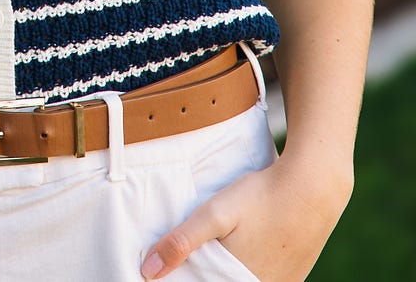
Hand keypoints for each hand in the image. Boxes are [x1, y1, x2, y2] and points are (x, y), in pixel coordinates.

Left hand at [140, 155, 350, 279]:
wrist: (313, 188)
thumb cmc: (261, 199)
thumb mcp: (214, 214)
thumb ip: (182, 241)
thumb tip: (148, 271)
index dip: (185, 276)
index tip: (171, 267)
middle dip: (205, 271)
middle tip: (193, 253)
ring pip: (241, 279)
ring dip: (225, 270)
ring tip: (219, 245)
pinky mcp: (293, 275)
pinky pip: (262, 277)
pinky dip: (247, 267)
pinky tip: (243, 247)